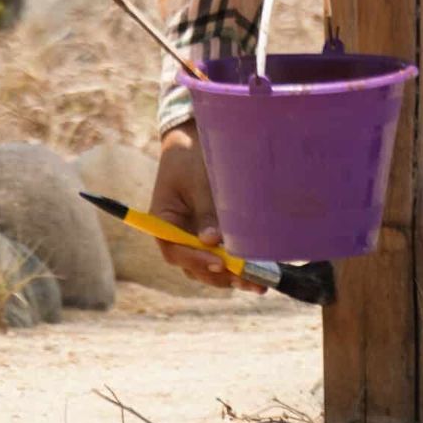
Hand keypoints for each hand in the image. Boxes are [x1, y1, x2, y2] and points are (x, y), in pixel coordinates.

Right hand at [150, 127, 263, 290]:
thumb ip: (205, 211)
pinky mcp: (213, 237)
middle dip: (220, 275)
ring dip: (232, 276)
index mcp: (163, 221)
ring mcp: (195, 238)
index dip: (196, 259)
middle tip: (246, 278)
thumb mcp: (198, 181)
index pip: (175, 249)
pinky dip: (238, 266)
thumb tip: (212, 242)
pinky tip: (259, 273)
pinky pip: (223, 257)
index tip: (219, 262)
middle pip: (194, 266)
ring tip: (258, 282)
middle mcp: (177, 236)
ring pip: (210, 267)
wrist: (196, 139)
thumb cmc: (191, 156)